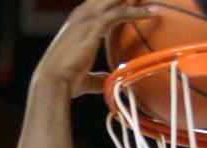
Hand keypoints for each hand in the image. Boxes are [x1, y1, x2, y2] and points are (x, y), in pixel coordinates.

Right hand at [35, 0, 163, 97]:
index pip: (100, 4)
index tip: (133, 2)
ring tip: (153, 3)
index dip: (117, 2)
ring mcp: (87, 18)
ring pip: (116, 0)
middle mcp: (82, 15)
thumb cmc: (65, 81)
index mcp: (78, 22)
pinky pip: (120, 12)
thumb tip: (106, 81)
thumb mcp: (83, 76)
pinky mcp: (94, 25)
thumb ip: (96, 76)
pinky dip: (137, 12)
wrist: (53, 80)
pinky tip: (151, 13)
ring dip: (135, 0)